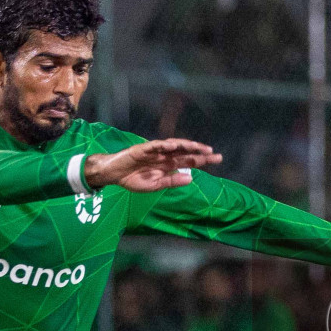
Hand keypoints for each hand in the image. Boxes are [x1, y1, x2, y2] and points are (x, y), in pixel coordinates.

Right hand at [84, 139, 222, 192]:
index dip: (202, 159)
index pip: (188, 161)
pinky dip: (163, 145)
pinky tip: (173, 146)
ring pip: (172, 146)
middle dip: (198, 151)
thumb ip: (172, 181)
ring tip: (197, 146)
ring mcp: (154, 151)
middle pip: (184, 152)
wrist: (113, 175)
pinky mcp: (142, 149)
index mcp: (168, 165)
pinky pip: (154, 146)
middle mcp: (164, 156)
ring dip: (184, 145)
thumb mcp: (155, 185)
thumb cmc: (133, 179)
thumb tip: (191, 178)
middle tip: (213, 152)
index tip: (217, 158)